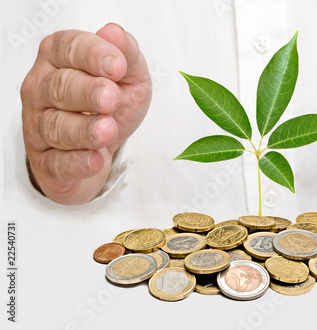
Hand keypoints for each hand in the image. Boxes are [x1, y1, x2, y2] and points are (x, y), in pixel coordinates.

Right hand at [21, 23, 151, 203]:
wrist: (102, 148)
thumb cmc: (112, 106)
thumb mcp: (130, 77)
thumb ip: (127, 55)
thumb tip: (114, 33)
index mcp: (59, 59)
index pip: (68, 49)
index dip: (92, 55)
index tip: (117, 66)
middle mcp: (42, 88)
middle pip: (58, 87)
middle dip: (86, 92)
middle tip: (111, 98)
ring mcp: (39, 126)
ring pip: (55, 127)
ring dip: (84, 129)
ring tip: (107, 130)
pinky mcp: (46, 161)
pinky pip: (57, 163)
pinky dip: (77, 162)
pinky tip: (96, 160)